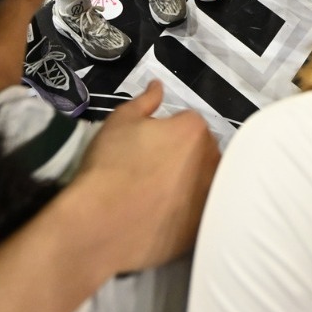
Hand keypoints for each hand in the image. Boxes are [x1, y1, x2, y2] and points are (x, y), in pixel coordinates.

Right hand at [66, 83, 218, 272]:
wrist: (100, 223)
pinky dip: (184, 211)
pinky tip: (159, 217)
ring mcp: (210, 196)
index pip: (186, 123)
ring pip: (202, 181)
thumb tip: (158, 86)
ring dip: (186, 183)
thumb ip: (145, 101)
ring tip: (153, 195)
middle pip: (200, 151)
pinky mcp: (201, 225)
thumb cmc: (110, 165)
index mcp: (193, 130)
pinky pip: (197, 211)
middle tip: (148, 170)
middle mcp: (211, 160)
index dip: (164, 132)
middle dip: (181, 155)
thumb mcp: (120, 121)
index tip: (145, 146)